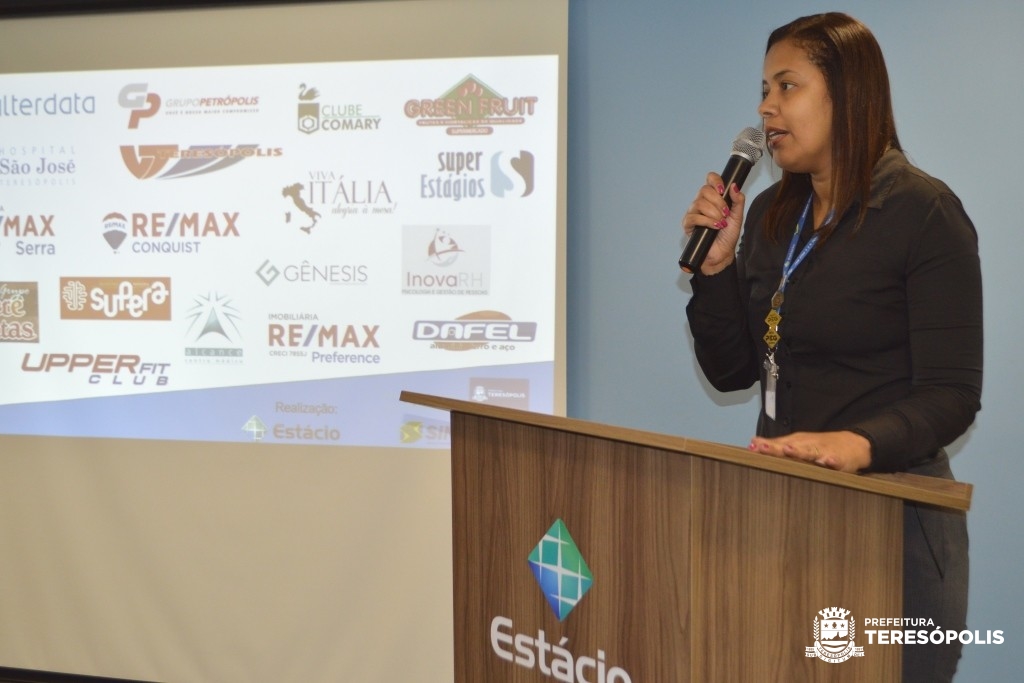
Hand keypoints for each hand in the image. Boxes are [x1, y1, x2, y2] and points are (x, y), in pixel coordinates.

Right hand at [681, 172, 746, 274]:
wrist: (722, 253)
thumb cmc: (728, 235)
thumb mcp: (737, 216)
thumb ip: (738, 201)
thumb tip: (734, 186)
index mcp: (713, 198)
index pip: (710, 180)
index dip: (715, 180)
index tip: (722, 189)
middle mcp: (701, 202)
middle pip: (704, 190)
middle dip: (718, 202)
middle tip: (725, 213)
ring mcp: (693, 213)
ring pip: (699, 203)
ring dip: (713, 213)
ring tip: (721, 223)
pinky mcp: (687, 224)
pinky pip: (694, 217)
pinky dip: (707, 221)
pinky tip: (715, 227)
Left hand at [748, 430, 871, 473]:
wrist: (852, 445)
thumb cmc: (820, 446)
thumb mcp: (798, 444)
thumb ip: (777, 446)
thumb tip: (752, 444)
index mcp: (796, 443)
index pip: (778, 444)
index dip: (764, 446)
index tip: (751, 447)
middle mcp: (807, 445)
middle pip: (790, 446)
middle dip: (776, 448)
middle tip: (762, 447)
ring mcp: (823, 451)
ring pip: (810, 452)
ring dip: (800, 451)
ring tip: (789, 450)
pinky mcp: (839, 459)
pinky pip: (835, 460)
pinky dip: (831, 460)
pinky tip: (827, 462)